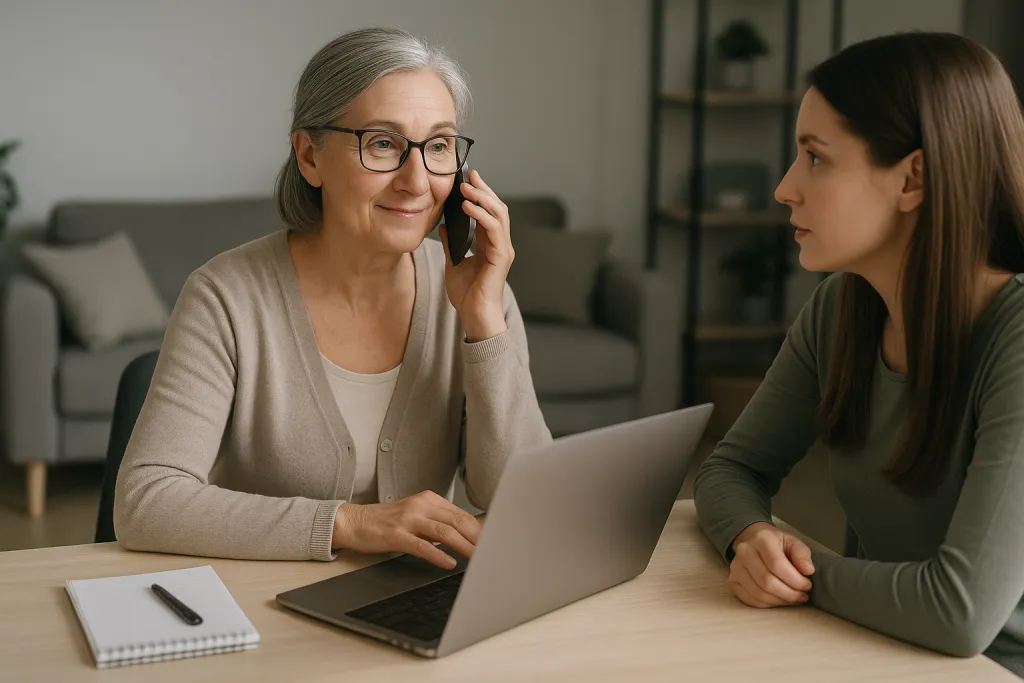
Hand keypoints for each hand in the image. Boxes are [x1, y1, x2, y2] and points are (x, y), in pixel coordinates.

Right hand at [332, 490, 481, 568]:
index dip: (479, 529)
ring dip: (464, 546)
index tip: (492, 541)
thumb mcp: (416, 515)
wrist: (354, 522)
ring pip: (443, 532)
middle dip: (477, 538)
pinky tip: (449, 563)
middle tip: (490, 551)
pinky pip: (422, 546)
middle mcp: (420, 506)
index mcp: (429, 499)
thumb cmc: (388, 522)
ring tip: (477, 558)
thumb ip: (438, 522)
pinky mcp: (396, 535)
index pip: (461, 514)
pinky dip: (438, 555)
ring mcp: (408, 520)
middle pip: (457, 521)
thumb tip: (466, 537)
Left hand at [439, 169, 512, 342]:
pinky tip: (468, 207)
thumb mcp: (453, 262)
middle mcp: (500, 244)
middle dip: (484, 190)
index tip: (468, 178)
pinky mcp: (501, 257)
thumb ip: (451, 243)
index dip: (481, 194)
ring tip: (467, 188)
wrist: (474, 316)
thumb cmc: (467, 294)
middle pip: (497, 208)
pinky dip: (482, 216)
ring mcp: (503, 250)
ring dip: (483, 198)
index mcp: (491, 244)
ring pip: (499, 214)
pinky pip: (494, 230)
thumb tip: (442, 225)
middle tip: (469, 175)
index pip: (490, 212)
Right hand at [729, 522, 814, 607]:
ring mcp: (735, 567)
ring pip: (759, 593)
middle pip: (767, 581)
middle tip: (802, 596)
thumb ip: (802, 555)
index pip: (777, 565)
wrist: (753, 540)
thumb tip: (808, 571)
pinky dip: (768, 604)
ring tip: (793, 599)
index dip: (795, 580)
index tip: (807, 585)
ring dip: (780, 601)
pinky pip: (750, 599)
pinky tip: (779, 600)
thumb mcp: (793, 542)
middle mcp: (745, 552)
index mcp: (762, 539)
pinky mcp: (733, 580)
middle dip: (789, 594)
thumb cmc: (777, 544)